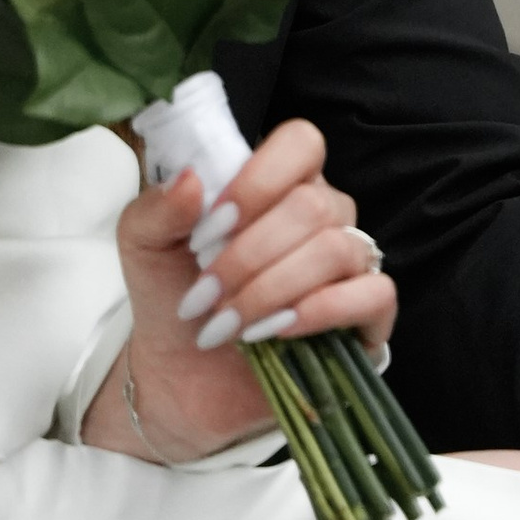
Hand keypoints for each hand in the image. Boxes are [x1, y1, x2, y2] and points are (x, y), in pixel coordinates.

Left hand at [89, 117, 396, 464]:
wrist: (182, 376)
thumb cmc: (173, 297)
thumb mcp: (145, 247)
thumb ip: (157, 208)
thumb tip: (189, 180)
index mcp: (279, 184)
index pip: (300, 143)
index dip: (258, 181)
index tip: (211, 227)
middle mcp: (324, 216)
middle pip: (313, 204)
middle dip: (250, 255)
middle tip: (205, 294)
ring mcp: (351, 265)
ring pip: (338, 249)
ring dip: (272, 289)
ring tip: (228, 324)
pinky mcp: (368, 318)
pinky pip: (374, 294)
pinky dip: (322, 311)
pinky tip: (278, 332)